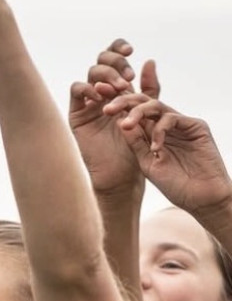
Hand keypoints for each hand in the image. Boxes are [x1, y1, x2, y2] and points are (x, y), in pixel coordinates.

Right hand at [68, 40, 154, 199]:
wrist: (121, 172)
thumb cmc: (136, 145)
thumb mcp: (147, 112)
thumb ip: (149, 88)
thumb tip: (149, 60)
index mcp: (119, 87)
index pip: (115, 57)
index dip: (119, 49)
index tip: (131, 51)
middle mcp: (102, 91)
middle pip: (102, 60)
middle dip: (115, 63)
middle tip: (127, 78)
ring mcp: (89, 102)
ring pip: (91, 72)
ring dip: (106, 75)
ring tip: (119, 90)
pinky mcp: (77, 114)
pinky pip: (76, 90)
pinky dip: (87, 88)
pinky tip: (100, 98)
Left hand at [110, 93, 231, 220]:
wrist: (201, 198)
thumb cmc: (175, 186)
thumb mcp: (148, 164)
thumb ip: (136, 143)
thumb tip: (119, 122)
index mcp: (153, 134)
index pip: (134, 115)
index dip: (118, 109)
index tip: (99, 109)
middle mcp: (167, 125)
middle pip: (144, 104)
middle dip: (124, 102)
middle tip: (107, 108)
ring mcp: (181, 124)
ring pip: (157, 106)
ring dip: (138, 112)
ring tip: (125, 124)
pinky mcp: (196, 126)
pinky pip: (172, 119)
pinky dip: (160, 130)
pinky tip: (155, 147)